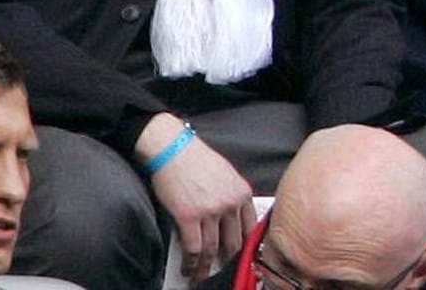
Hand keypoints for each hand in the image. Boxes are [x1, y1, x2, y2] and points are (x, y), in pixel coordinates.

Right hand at [136, 115, 255, 282]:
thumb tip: (232, 219)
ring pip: (212, 250)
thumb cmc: (197, 160)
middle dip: (226, 262)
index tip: (241, 260)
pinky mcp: (188, 216)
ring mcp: (210, 211)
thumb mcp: (226, 175)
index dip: (245, 248)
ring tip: (200, 277)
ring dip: (205, 268)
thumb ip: (232, 196)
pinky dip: (191, 263)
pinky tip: (188, 269)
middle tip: (221, 273)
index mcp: (242, 193)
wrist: (174, 149)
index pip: (250, 229)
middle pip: (234, 243)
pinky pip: (193, 248)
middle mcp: (230, 203)